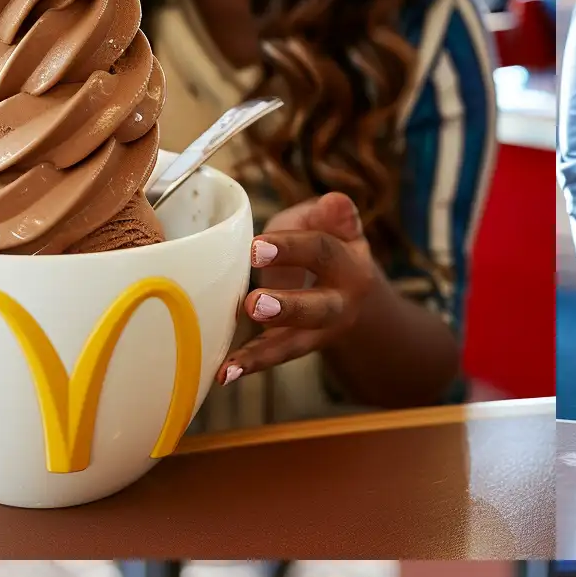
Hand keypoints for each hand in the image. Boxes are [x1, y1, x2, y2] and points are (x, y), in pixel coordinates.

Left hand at [217, 192, 377, 385]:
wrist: (345, 286)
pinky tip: (224, 373)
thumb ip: (329, 213)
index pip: (322, 252)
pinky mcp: (298, 346)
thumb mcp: (328, 221)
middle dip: (288, 308)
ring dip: (264, 353)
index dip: (291, 249)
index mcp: (351, 264)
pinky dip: (249, 365)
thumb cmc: (325, 240)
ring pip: (296, 344)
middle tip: (254, 305)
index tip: (256, 247)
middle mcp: (342, 303)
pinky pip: (274, 356)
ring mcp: (321, 331)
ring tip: (234, 362)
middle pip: (319, 309)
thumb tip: (336, 203)